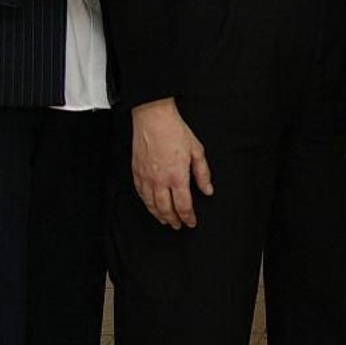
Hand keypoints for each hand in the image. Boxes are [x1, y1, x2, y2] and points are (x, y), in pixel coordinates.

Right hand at [130, 98, 212, 229]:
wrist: (153, 119)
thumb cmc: (175, 132)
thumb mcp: (197, 151)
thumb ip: (203, 173)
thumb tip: (208, 190)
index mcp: (177, 176)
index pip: (183, 205)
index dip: (188, 217)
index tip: (191, 222)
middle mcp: (160, 181)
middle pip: (166, 209)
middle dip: (174, 220)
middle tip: (178, 225)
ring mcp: (146, 178)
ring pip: (151, 205)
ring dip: (159, 215)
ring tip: (166, 220)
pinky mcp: (137, 173)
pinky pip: (141, 194)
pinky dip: (146, 204)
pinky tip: (151, 205)